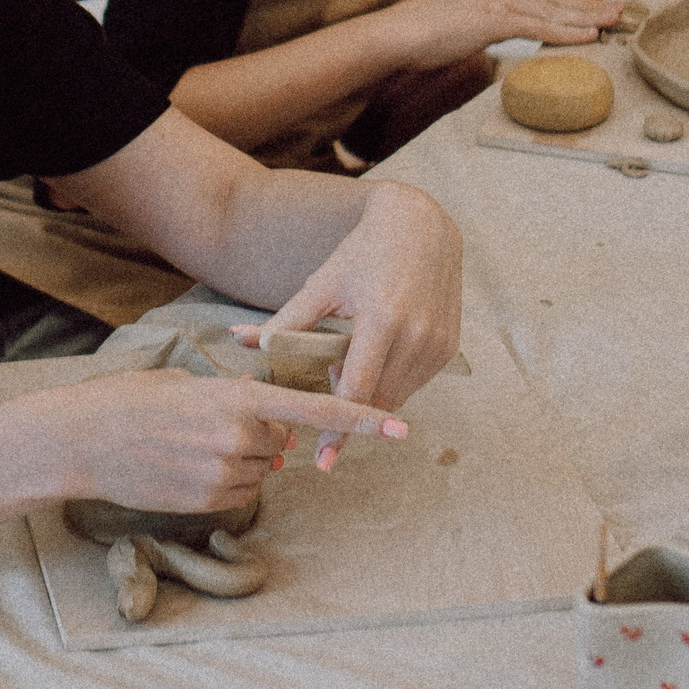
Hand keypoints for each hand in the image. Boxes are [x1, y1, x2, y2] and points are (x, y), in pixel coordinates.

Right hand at [34, 369, 407, 513]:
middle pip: (280, 441)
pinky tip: (183, 467)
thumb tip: (279, 437)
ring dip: (240, 460)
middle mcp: (238, 435)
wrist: (84, 437)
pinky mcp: (206, 500)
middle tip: (209, 424)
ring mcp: (223, 471)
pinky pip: (238, 492)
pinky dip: (223, 481)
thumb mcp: (192, 385)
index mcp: (238, 395)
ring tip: (189, 445)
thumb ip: (243, 404)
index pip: (314, 407)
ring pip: (260, 469)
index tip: (401, 427)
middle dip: (260, 435)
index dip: (361, 418)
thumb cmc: (135, 400)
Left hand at [235, 179, 461, 467]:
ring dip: (370, 395)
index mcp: (381, 319)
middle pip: (377, 399)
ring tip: (346, 364)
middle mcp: (416, 335)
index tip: (322, 461)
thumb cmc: (363, 252)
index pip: (356, 390)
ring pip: (397, 396)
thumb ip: (285, 321)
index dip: (336, 428)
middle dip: (347, 410)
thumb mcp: (323, 284)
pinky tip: (375, 356)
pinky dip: (392, 382)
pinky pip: (414, 383)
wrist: (421, 227)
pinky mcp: (449, 347)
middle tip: (322, 401)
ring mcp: (437, 343)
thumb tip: (239, 340)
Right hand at [380, 0, 618, 65]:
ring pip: (552, 8)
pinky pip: (540, 27)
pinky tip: (588, 35)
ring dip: (587, 16)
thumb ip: (482, 15)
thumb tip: (493, 27)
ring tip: (613, 20)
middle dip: (587, 1)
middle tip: (617, 5)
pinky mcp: (495, 18)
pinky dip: (568, 32)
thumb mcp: (458, 14)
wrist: (398, 32)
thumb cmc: (420, 30)